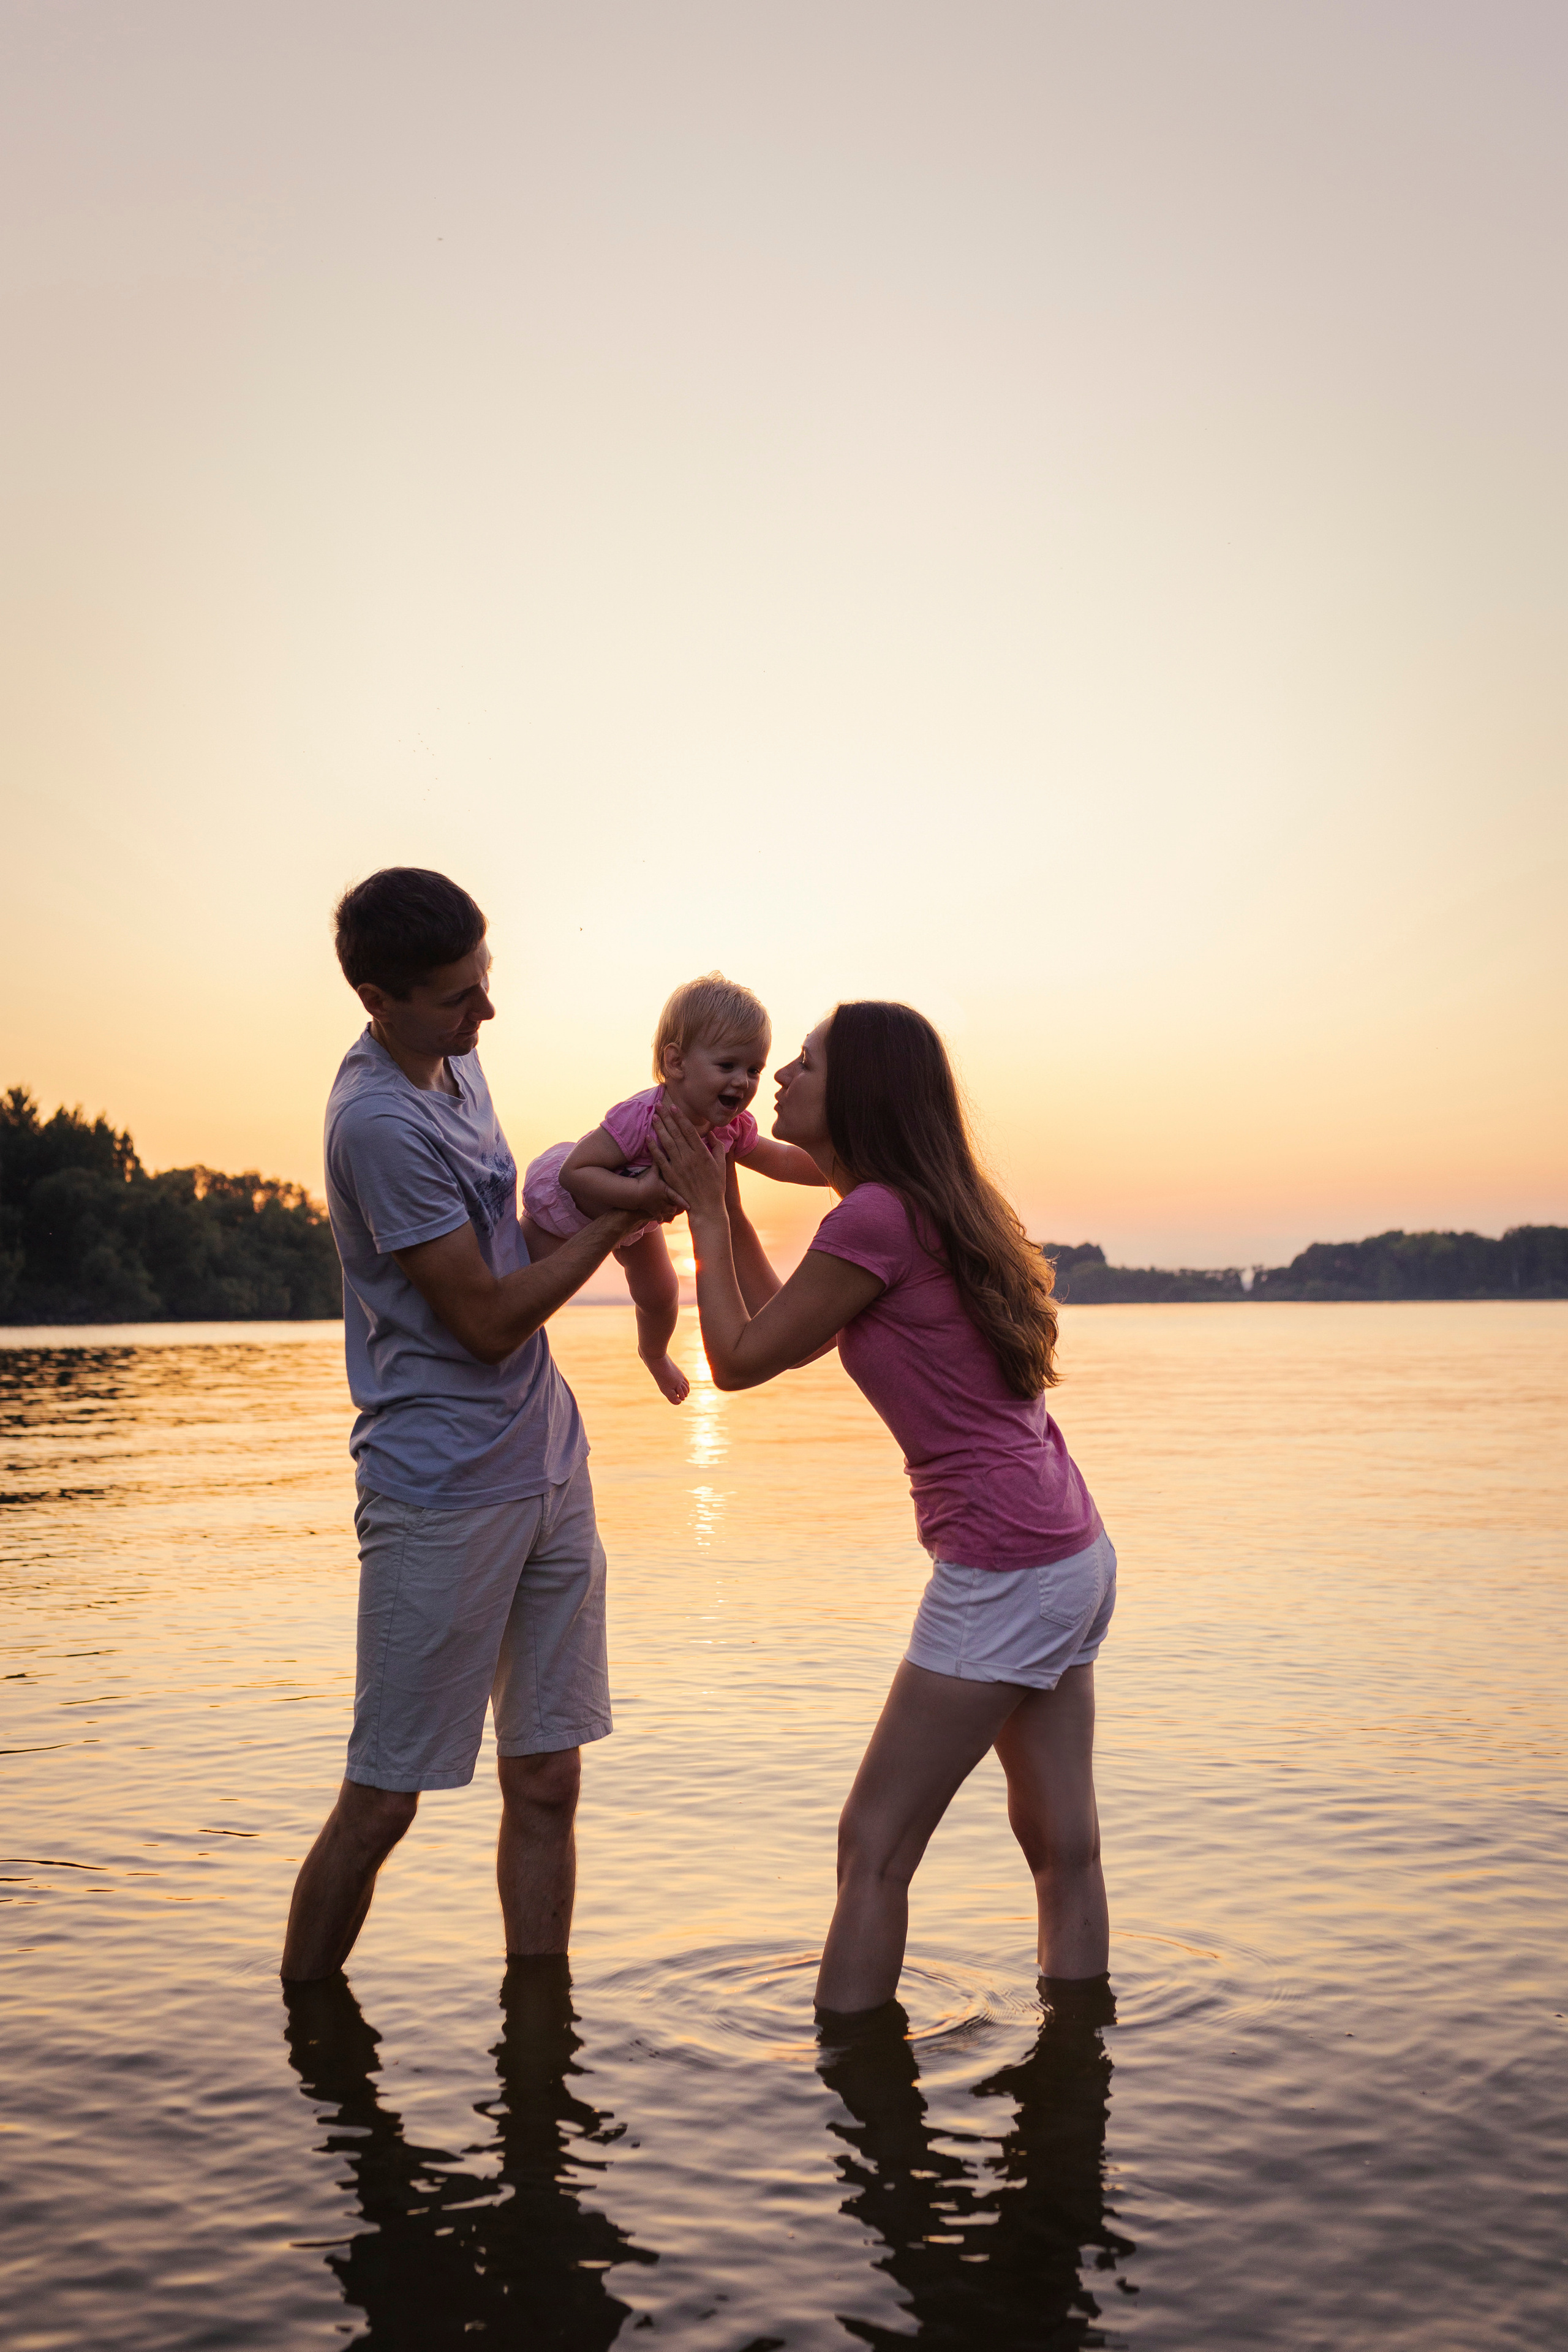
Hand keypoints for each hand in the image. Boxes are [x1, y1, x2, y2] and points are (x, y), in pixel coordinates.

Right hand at [625, 1168, 684, 1224]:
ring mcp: (659, 1207)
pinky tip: (662, 1218)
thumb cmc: (645, 1181)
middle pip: (675, 1206)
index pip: (678, 1197)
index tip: (690, 1206)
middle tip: (684, 1206)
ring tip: (674, 1210)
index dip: (684, 1202)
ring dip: (671, 1211)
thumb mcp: (653, 1172)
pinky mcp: (652, 1212)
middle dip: (679, 1207)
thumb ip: (658, 1163)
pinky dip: (661, 1218)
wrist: (635, 1193)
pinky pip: (659, 1217)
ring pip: (669, 1212)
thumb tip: (661, 1150)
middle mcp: (665, 1201)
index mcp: (667, 1191)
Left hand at [650, 1101, 727, 1223]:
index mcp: (702, 1153)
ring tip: (654, 1117)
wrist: (706, 1207)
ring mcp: (678, 1166)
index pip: (689, 1130)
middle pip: (676, 1133)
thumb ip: (718, 1148)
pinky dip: (653, 1148)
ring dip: (659, 1129)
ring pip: (667, 1143)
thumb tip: (712, 1134)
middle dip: (667, 1118)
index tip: (674, 1107)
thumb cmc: (716, 1187)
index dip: (680, 1118)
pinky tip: (648, 1138)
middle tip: (659, 1105)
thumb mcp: (721, 1165)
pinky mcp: (670, 1176)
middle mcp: (689, 1157)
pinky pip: (659, 1160)